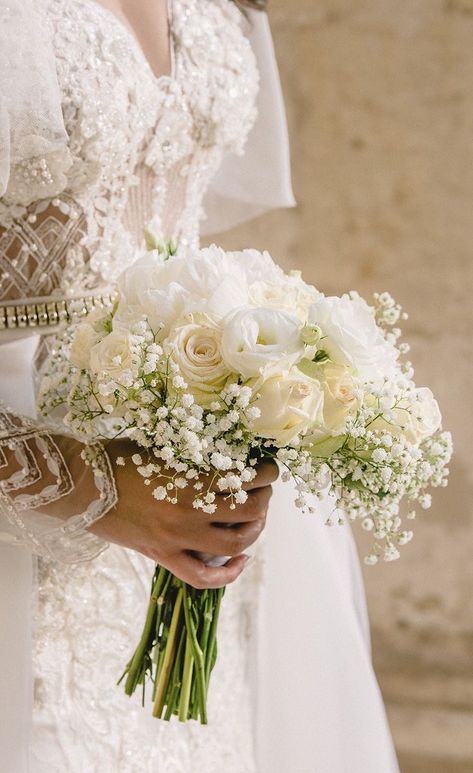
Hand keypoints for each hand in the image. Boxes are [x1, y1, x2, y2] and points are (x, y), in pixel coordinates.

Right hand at [89, 439, 277, 588]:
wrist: (82, 484)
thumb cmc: (119, 457)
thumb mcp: (163, 446)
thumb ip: (195, 456)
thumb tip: (229, 457)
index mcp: (191, 478)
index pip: (246, 477)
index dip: (266, 472)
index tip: (269, 467)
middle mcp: (190, 511)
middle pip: (248, 511)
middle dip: (264, 499)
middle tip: (264, 490)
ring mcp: (177, 538)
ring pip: (234, 544)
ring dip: (255, 530)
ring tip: (257, 519)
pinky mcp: (163, 557)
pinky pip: (202, 577)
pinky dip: (228, 574)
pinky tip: (241, 560)